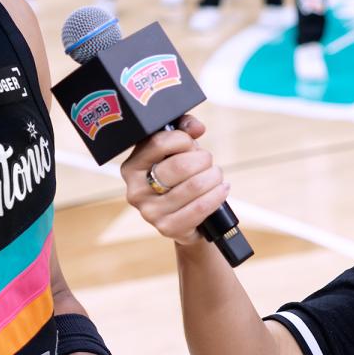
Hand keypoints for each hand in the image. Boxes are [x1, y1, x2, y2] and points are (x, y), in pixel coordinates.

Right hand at [120, 114, 230, 245]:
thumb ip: (184, 129)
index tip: (192, 144)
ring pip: (194, 186)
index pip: (158, 143)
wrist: (185, 219)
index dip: (183, 140)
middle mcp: (135, 190)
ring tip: (216, 176)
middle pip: (180, 166)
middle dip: (202, 160)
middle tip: (208, 162)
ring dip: (213, 177)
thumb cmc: (179, 178)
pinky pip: (200, 207)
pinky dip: (216, 195)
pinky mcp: (167, 227)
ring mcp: (150, 212)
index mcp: (132, 167)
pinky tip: (221, 189)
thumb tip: (196, 127)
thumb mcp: (178, 151)